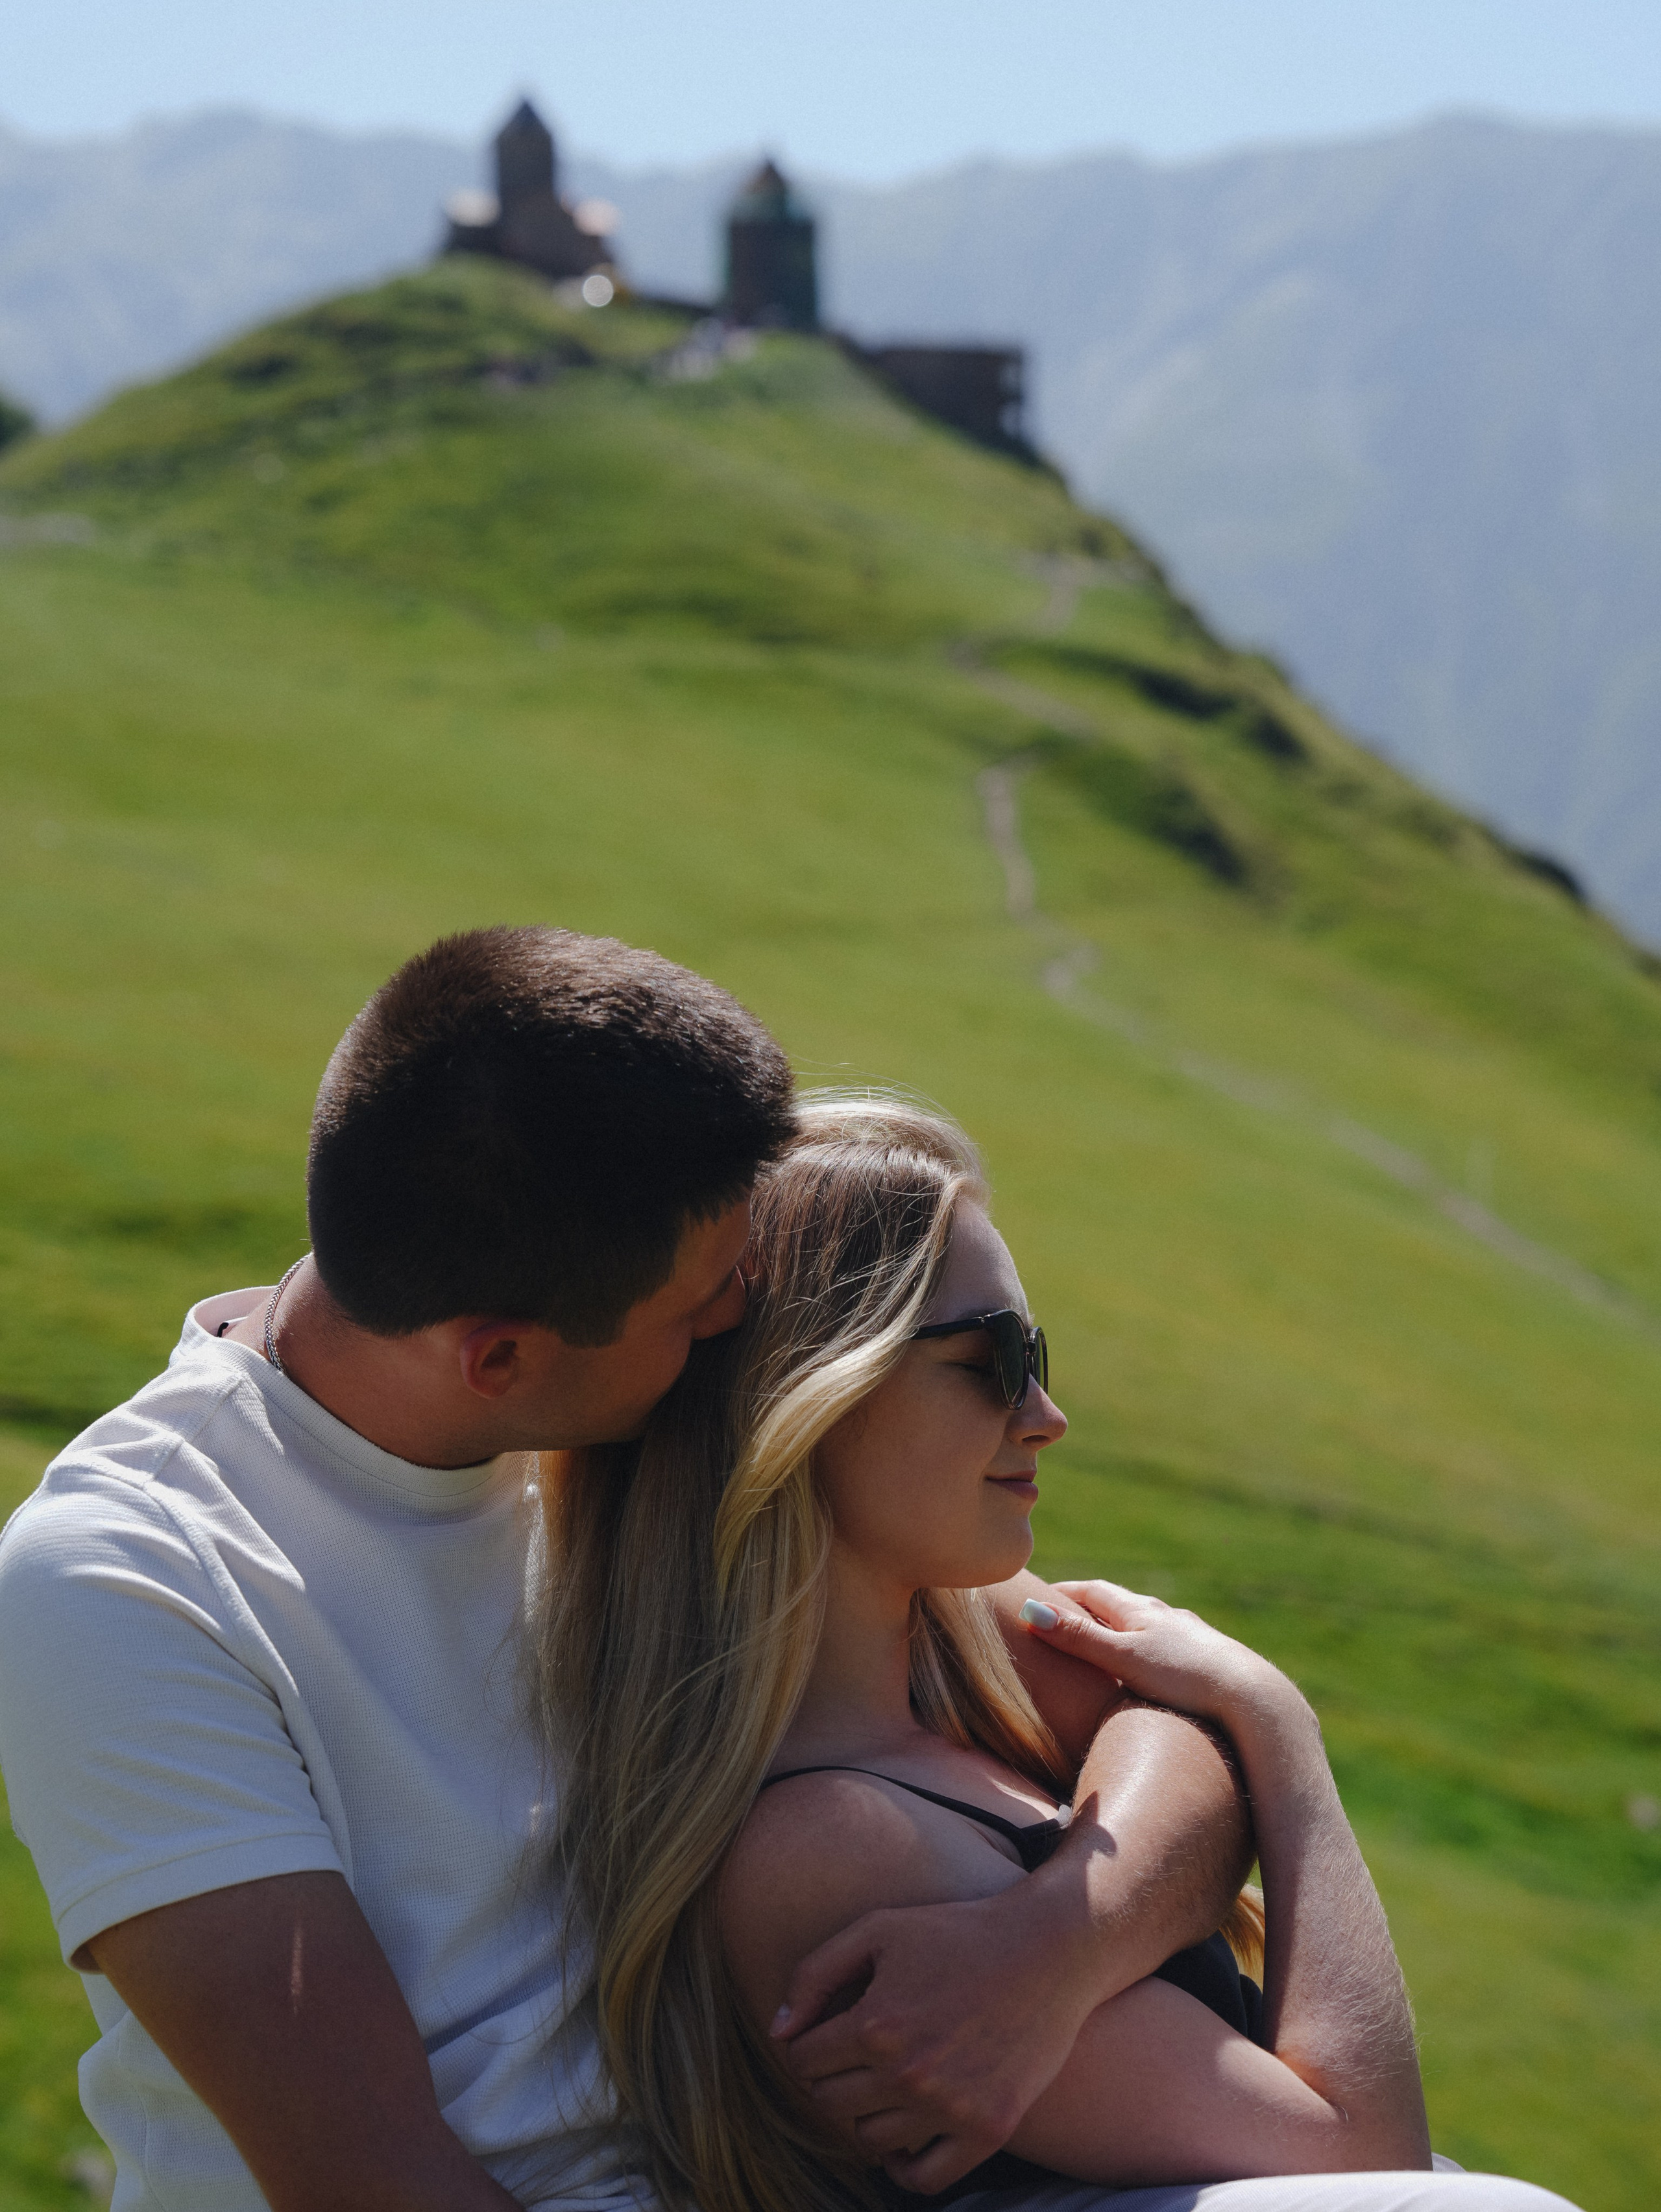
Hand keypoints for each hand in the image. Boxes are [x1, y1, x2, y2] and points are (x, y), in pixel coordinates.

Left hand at [774, 1885, 1099, 2192]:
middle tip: (855, 2056)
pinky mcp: (988, 2129)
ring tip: (884, 2083)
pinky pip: (925, 2178)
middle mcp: (908, 2074)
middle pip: (830, 2103)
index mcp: (875, 2024)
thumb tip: (778, 2033)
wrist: (1047, 1950)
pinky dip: (902, 2168)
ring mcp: (949, 2107)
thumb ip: (815, 1974)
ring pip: (870, 2139)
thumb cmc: (956, 1931)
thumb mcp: (878, 1929)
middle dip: (831, 2078)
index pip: (803, 2061)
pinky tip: (900, 2142)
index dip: (809, 2043)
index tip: (829, 2031)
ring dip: (866, 2114)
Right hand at [1021, 1579, 1306, 1739]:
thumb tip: (1033, 1612)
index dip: (1063, 1592)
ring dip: (1121, 1626)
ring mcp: (1189, 1635)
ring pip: (1147, 1623)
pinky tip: (1154, 1665)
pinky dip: (1148, 1647)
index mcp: (1140, 1611)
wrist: (1250, 1697)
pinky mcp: (1206, 1659)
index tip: (1037, 1596)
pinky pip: (1168, 1645)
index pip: (1092, 1590)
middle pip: (1119, 1602)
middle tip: (1063, 1615)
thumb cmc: (1184, 1677)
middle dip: (1090, 1606)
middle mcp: (1165, 1615)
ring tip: (1105, 1639)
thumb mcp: (1124, 1657)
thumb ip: (1080, 1639)